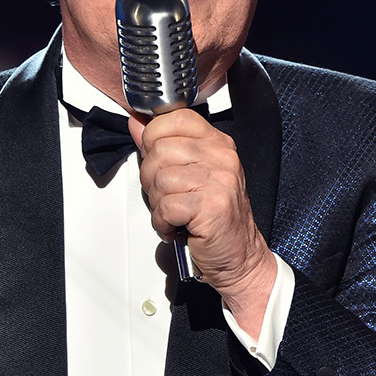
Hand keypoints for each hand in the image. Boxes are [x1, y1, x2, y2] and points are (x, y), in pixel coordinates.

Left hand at [128, 110, 276, 338]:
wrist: (239, 257)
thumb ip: (161, 147)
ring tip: (174, 214)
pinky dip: (163, 223)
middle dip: (151, 178)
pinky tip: (176, 227)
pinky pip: (166, 206)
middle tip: (167, 196)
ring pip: (160, 179)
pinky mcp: (212, 206)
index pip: (173, 118)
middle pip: (159, 149)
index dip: (153, 138)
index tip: (156, 159)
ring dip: (158, 204)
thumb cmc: (213, 219)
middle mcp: (222, 157)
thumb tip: (136, 124)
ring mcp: (220, 180)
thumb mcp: (189, 175)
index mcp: (217, 143)